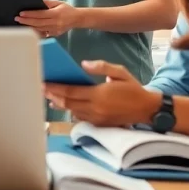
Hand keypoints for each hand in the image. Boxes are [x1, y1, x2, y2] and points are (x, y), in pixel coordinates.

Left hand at [15, 0, 81, 37]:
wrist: (77, 19)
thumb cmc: (67, 9)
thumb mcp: (58, 2)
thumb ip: (47, 2)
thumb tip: (36, 1)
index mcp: (56, 14)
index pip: (40, 14)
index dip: (30, 14)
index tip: (21, 13)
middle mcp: (55, 23)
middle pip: (38, 23)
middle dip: (26, 21)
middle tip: (17, 19)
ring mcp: (55, 30)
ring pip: (39, 29)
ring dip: (29, 27)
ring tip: (20, 23)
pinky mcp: (54, 34)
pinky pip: (43, 33)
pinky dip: (35, 31)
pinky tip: (28, 29)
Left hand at [44, 60, 160, 125]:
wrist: (147, 110)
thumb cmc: (133, 89)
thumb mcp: (120, 72)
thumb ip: (101, 67)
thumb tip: (83, 65)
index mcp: (99, 94)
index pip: (71, 91)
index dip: (55, 88)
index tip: (43, 84)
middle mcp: (96, 108)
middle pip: (68, 102)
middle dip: (53, 96)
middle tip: (41, 89)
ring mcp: (97, 118)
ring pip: (73, 111)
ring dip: (60, 104)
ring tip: (49, 97)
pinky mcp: (100, 124)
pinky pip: (81, 117)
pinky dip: (71, 111)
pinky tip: (65, 105)